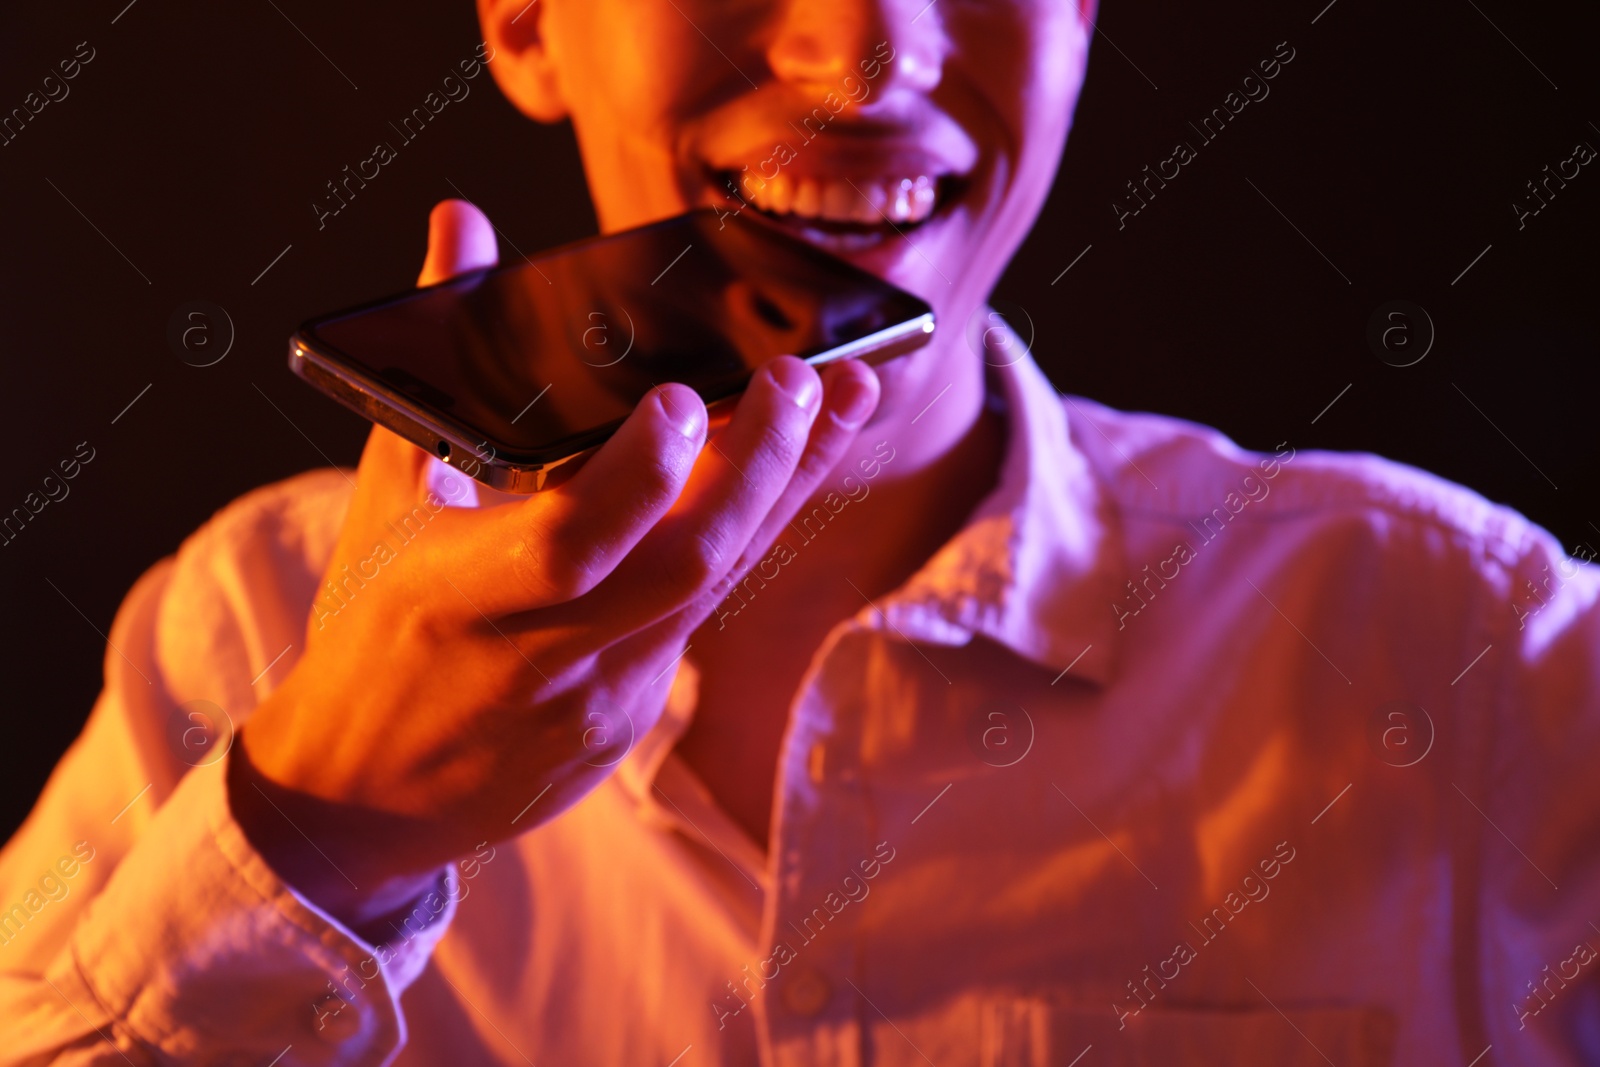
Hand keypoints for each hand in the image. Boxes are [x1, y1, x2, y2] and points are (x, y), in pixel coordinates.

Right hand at [229, 200, 880, 926]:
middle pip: (682, 566)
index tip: (688, 399)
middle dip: (762, 470)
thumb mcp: (384, 503)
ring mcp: (597, 698)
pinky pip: (701, 616)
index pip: (570, 541)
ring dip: (787, 490)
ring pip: (714, 588)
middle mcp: (540, 654)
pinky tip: (790, 470)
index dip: (638, 475)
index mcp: (457, 596)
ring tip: (846, 399)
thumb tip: (459, 224)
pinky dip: (746, 538)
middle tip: (810, 379)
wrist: (361, 797)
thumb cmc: (370, 635)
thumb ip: (438, 363)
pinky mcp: (630, 720)